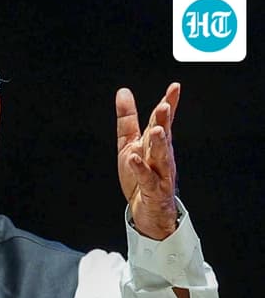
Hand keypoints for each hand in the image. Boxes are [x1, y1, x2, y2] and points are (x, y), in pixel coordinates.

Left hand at [116, 82, 180, 239]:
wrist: (149, 210)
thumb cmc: (141, 175)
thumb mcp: (130, 144)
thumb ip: (128, 120)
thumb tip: (123, 92)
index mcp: (155, 144)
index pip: (163, 121)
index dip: (169, 104)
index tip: (175, 87)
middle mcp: (161, 156)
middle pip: (163, 136)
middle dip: (165, 121)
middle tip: (165, 106)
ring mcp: (160, 174)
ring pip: (160, 157)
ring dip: (159, 143)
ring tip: (155, 130)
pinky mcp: (153, 191)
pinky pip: (147, 179)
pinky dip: (141, 169)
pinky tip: (134, 159)